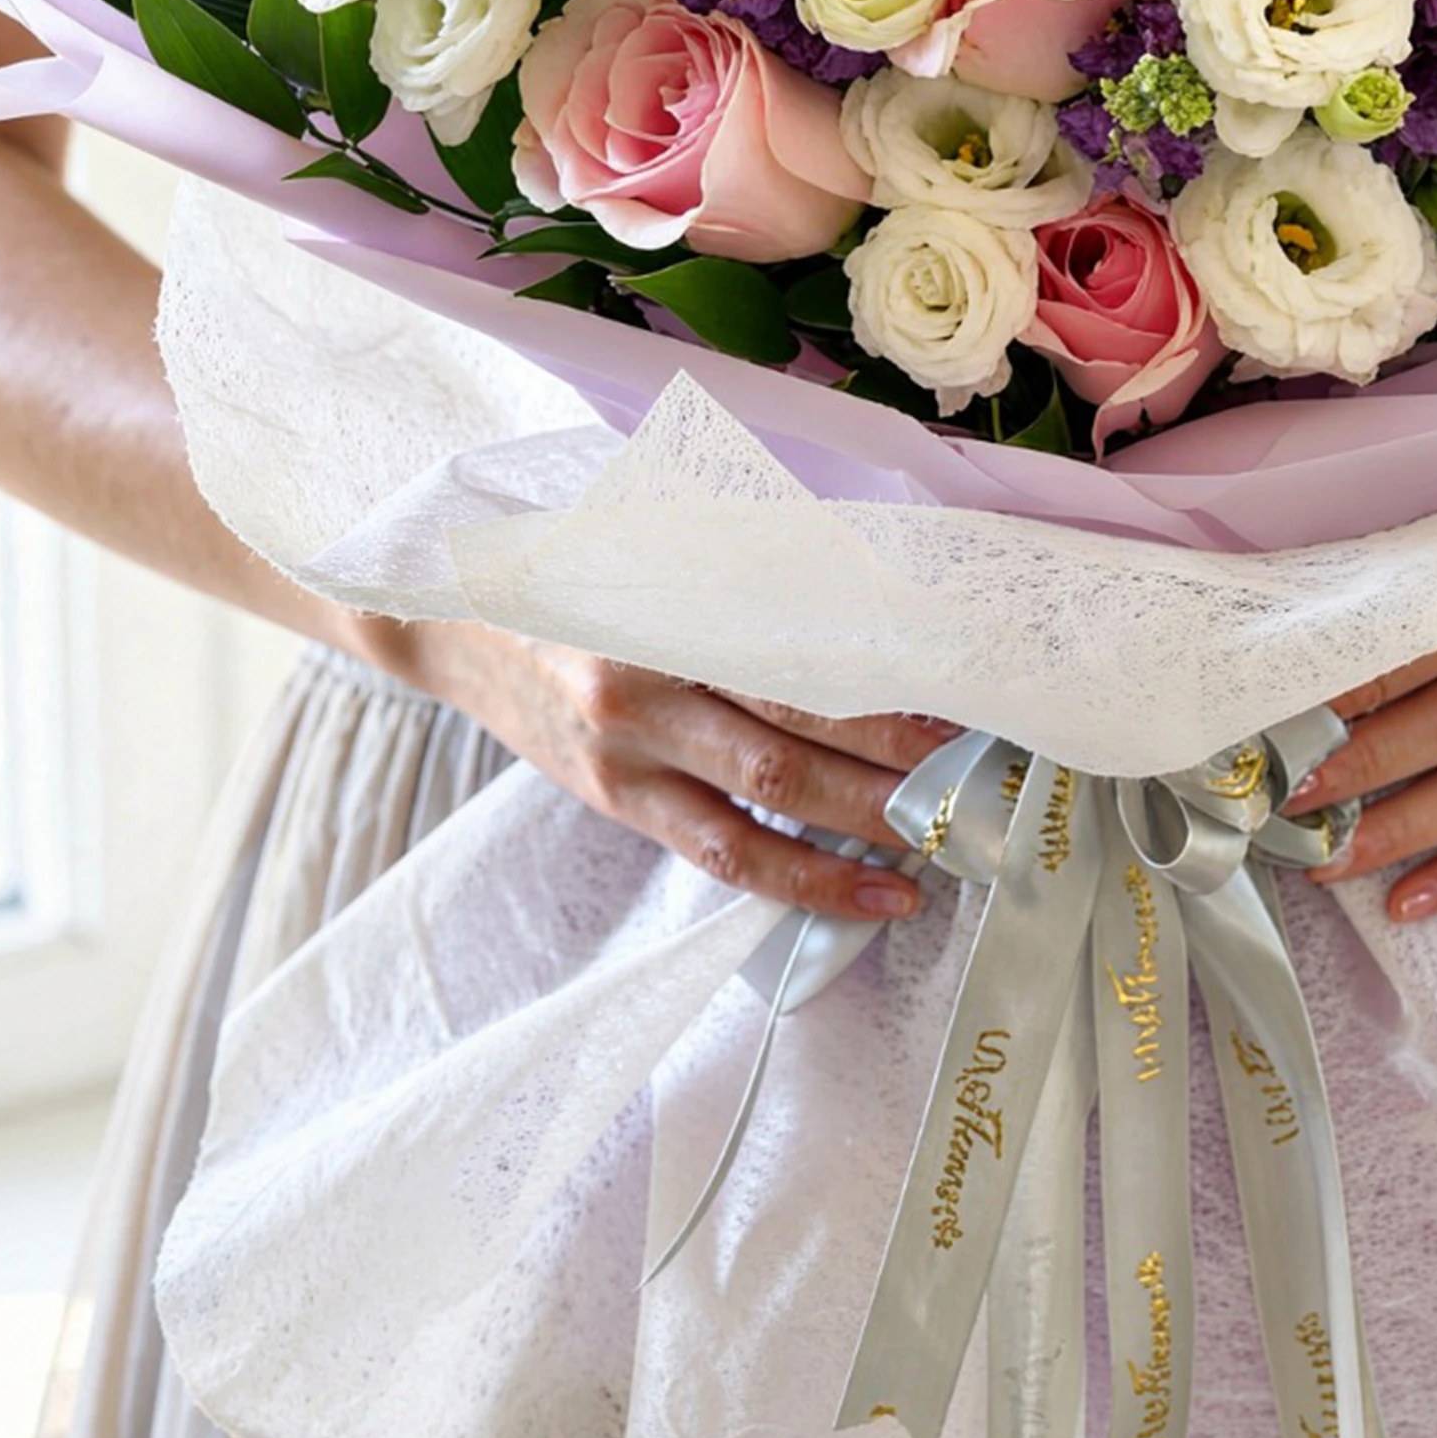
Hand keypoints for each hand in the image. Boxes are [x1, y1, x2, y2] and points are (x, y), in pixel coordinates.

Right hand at [384, 618, 938, 919]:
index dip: (882, 684)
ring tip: (945, 844)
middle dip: (897, 763)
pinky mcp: (622, 803)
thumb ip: (750, 568)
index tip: (963, 694)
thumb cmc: (578, 565)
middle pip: (794, 737)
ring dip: (865, 829)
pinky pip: (724, 856)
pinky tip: (870, 896)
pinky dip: (805, 881)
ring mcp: (630, 755)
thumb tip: (882, 595)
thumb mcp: (656, 541)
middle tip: (981, 776)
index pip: (795, 653)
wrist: (455, 622)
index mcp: (661, 606)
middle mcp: (644, 687)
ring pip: (768, 807)